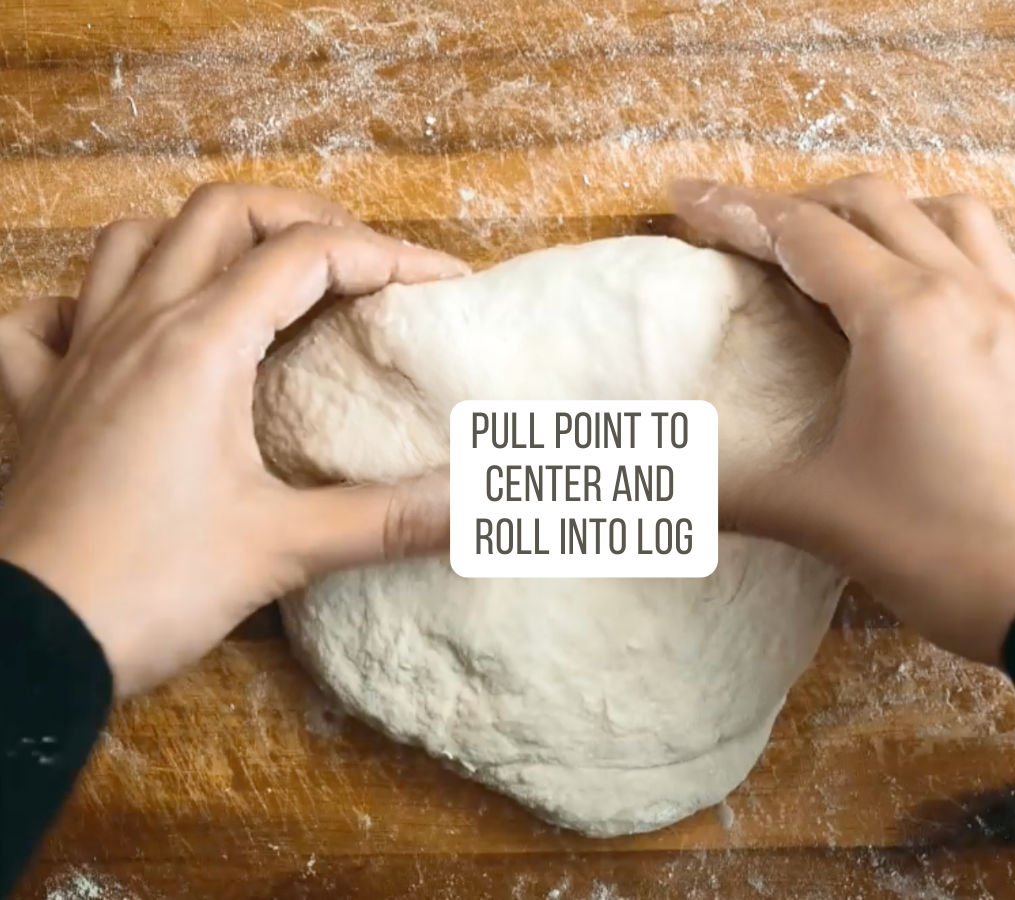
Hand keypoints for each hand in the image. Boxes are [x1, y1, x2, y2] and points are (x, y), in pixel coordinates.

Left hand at [0, 184, 465, 695]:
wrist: (27, 646)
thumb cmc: (147, 587)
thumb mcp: (284, 549)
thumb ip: (389, 520)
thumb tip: (477, 506)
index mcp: (201, 346)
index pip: (308, 255)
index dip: (388, 255)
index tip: (442, 284)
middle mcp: (135, 327)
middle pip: (222, 213)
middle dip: (303, 217)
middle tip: (359, 260)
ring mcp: (76, 356)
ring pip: (131, 242)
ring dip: (200, 239)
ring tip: (253, 275)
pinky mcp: (36, 399)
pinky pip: (44, 317)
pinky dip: (86, 302)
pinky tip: (118, 330)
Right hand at [673, 175, 1014, 665]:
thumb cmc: (947, 548)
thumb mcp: (822, 517)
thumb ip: (730, 495)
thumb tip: (665, 493)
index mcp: (901, 315)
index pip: (802, 234)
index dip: (734, 211)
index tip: (685, 198)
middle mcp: (962, 290)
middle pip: (870, 202)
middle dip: (797, 205)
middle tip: (746, 234)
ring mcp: (1012, 309)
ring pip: (943, 212)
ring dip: (879, 214)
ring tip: (836, 248)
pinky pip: (991, 252)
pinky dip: (942, 241)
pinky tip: (925, 285)